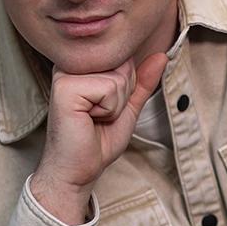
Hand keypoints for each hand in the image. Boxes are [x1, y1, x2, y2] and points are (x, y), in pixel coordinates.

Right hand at [30, 52, 168, 224]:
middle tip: (98, 115)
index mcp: (84, 63)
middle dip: (121, 96)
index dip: (126, 88)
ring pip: (118, 78)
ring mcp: (66, 72)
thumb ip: (142, 81)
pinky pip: (109, 89)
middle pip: (123, 65)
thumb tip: (161, 55)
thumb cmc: (97, 139)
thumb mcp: (127, 106)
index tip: (104, 107)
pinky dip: (107, 110)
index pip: (125, 58)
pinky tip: (87, 118)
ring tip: (93, 117)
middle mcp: (73, 62)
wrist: (77, 170)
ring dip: (114, 106)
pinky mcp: (65, 86)